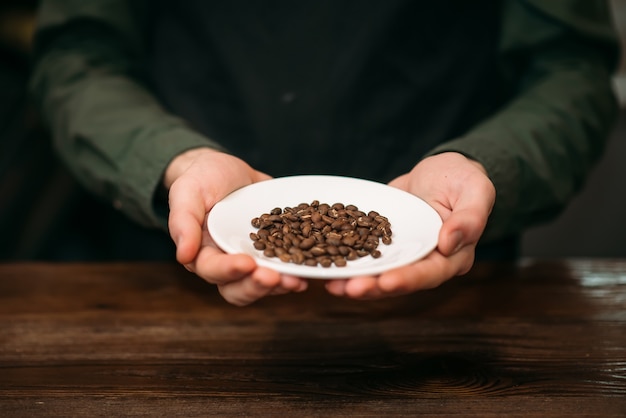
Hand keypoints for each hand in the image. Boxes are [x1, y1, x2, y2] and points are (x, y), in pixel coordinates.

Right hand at [165, 147, 307, 305]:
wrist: (227, 170)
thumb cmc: (202, 179)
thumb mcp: (187, 191)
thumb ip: (183, 221)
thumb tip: (183, 255)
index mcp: (202, 253)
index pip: (212, 270)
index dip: (229, 271)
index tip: (247, 264)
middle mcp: (228, 263)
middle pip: (239, 289)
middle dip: (257, 286)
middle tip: (275, 278)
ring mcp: (252, 259)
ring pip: (263, 285)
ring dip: (280, 286)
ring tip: (296, 280)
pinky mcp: (274, 251)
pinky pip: (285, 268)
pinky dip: (297, 272)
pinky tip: (310, 270)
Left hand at [325, 152, 494, 298]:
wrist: (440, 170)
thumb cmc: (464, 179)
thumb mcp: (475, 190)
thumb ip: (470, 217)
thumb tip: (450, 243)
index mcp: (453, 256)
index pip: (431, 273)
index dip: (408, 279)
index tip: (387, 282)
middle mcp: (426, 261)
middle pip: (399, 279)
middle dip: (374, 285)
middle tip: (350, 288)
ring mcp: (402, 254)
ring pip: (379, 272)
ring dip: (356, 280)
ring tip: (332, 283)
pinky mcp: (383, 242)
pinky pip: (364, 253)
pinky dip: (346, 259)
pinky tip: (325, 264)